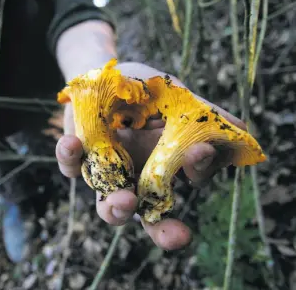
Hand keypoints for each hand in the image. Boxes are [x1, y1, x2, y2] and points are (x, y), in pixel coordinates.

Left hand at [55, 62, 245, 249]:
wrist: (103, 75)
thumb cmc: (143, 90)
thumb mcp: (174, 95)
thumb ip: (201, 113)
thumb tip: (241, 128)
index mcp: (163, 167)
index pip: (192, 178)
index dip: (197, 174)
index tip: (201, 153)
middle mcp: (135, 178)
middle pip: (148, 217)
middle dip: (162, 230)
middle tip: (179, 235)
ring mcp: (105, 173)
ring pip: (107, 205)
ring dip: (116, 208)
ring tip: (125, 200)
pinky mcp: (76, 157)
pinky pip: (71, 164)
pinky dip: (70, 155)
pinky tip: (72, 143)